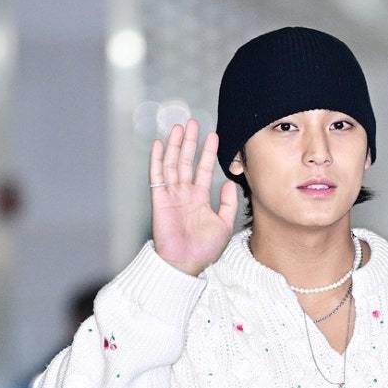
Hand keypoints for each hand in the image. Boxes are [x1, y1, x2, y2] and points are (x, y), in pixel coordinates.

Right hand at [149, 120, 238, 276]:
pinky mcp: (159, 200)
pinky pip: (157, 177)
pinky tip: (160, 145)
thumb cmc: (204, 250)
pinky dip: (158, 160)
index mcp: (199, 199)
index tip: (214, 136)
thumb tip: (230, 182)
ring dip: (175, 146)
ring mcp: (171, 196)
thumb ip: (228, 203)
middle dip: (190, 142)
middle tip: (193, 123)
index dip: (208, 153)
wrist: (185, 264)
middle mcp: (184, 194)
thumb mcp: (224, 225)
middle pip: (186, 162)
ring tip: (180, 127)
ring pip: (172, 165)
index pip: (203, 170)